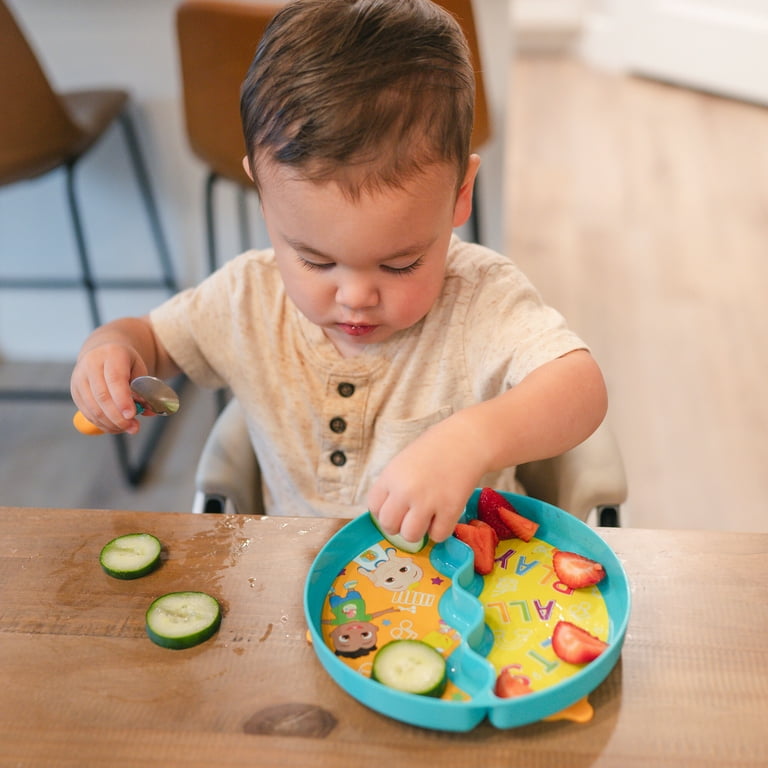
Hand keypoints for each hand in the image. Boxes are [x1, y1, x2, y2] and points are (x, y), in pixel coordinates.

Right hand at [70, 343, 148, 434]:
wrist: (103, 351)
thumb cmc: (125, 362)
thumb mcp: (139, 368)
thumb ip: (143, 389)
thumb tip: (147, 411)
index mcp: (111, 354)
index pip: (115, 379)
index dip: (123, 399)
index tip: (132, 415)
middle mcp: (91, 365)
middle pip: (102, 396)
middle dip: (118, 417)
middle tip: (134, 427)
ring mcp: (80, 378)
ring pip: (93, 408)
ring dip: (111, 423)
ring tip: (127, 428)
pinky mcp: (75, 391)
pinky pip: (87, 413)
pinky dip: (102, 423)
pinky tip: (115, 426)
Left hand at [367, 415, 488, 542]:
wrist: (466, 441)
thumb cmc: (434, 448)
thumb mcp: (403, 462)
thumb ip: (394, 485)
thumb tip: (390, 511)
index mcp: (390, 476)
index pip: (374, 507)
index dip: (384, 510)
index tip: (396, 508)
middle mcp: (405, 490)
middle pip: (389, 525)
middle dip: (399, 524)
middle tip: (411, 515)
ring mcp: (427, 501)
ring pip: (411, 535)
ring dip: (418, 531)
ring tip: (427, 518)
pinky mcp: (450, 510)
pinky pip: (438, 536)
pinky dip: (440, 530)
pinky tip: (443, 517)